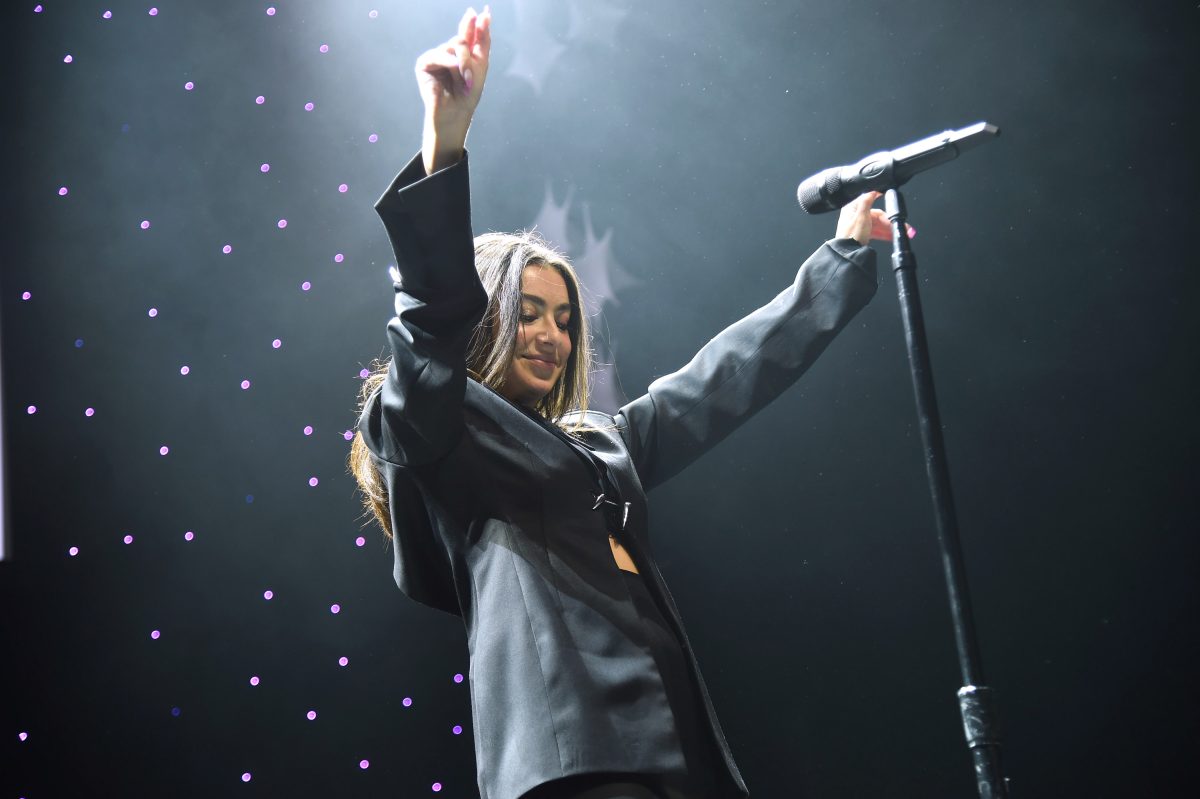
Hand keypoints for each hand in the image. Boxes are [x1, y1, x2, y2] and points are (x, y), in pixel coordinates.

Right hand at [417, 6, 491, 173]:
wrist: (456, 113)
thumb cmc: (469, 94)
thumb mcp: (481, 65)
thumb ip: (482, 39)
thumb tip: (482, 13)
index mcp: (461, 52)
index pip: (468, 32)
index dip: (475, 23)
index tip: (485, 12)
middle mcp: (448, 52)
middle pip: (461, 39)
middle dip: (469, 58)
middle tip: (471, 77)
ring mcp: (436, 56)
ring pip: (452, 46)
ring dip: (462, 65)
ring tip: (465, 82)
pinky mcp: (424, 63)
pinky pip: (438, 54)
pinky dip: (448, 63)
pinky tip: (453, 72)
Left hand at [835, 191, 915, 245]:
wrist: (848, 254)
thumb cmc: (851, 235)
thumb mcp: (861, 216)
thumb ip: (867, 202)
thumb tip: (872, 190)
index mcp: (852, 208)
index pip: (869, 200)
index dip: (880, 198)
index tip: (889, 196)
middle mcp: (855, 216)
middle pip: (876, 215)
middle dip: (890, 221)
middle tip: (903, 225)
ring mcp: (859, 226)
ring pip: (877, 225)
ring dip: (889, 229)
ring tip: (902, 233)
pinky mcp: (862, 235)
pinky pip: (875, 232)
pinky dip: (884, 234)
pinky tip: (893, 237)